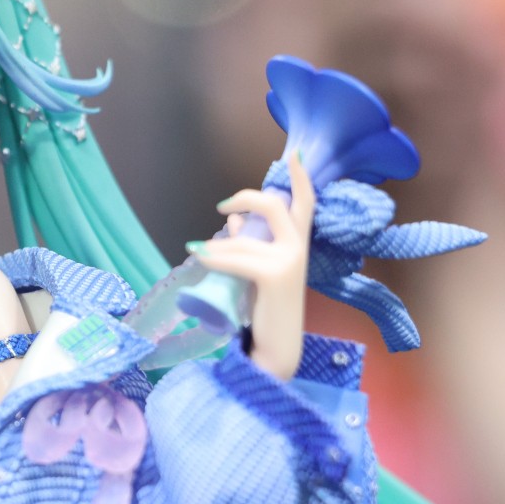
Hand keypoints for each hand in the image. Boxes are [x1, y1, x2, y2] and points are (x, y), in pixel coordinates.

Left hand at [187, 151, 314, 379]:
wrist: (275, 347)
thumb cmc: (266, 308)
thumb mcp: (259, 269)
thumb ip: (251, 243)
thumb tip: (234, 221)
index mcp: (299, 244)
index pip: (306, 203)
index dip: (300, 179)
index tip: (293, 156)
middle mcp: (299, 248)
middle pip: (276, 205)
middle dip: (247, 198)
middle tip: (223, 207)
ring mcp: (290, 261)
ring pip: (243, 240)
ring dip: (216, 245)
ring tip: (199, 253)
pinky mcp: (274, 275)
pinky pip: (235, 258)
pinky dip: (214, 257)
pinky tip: (199, 257)